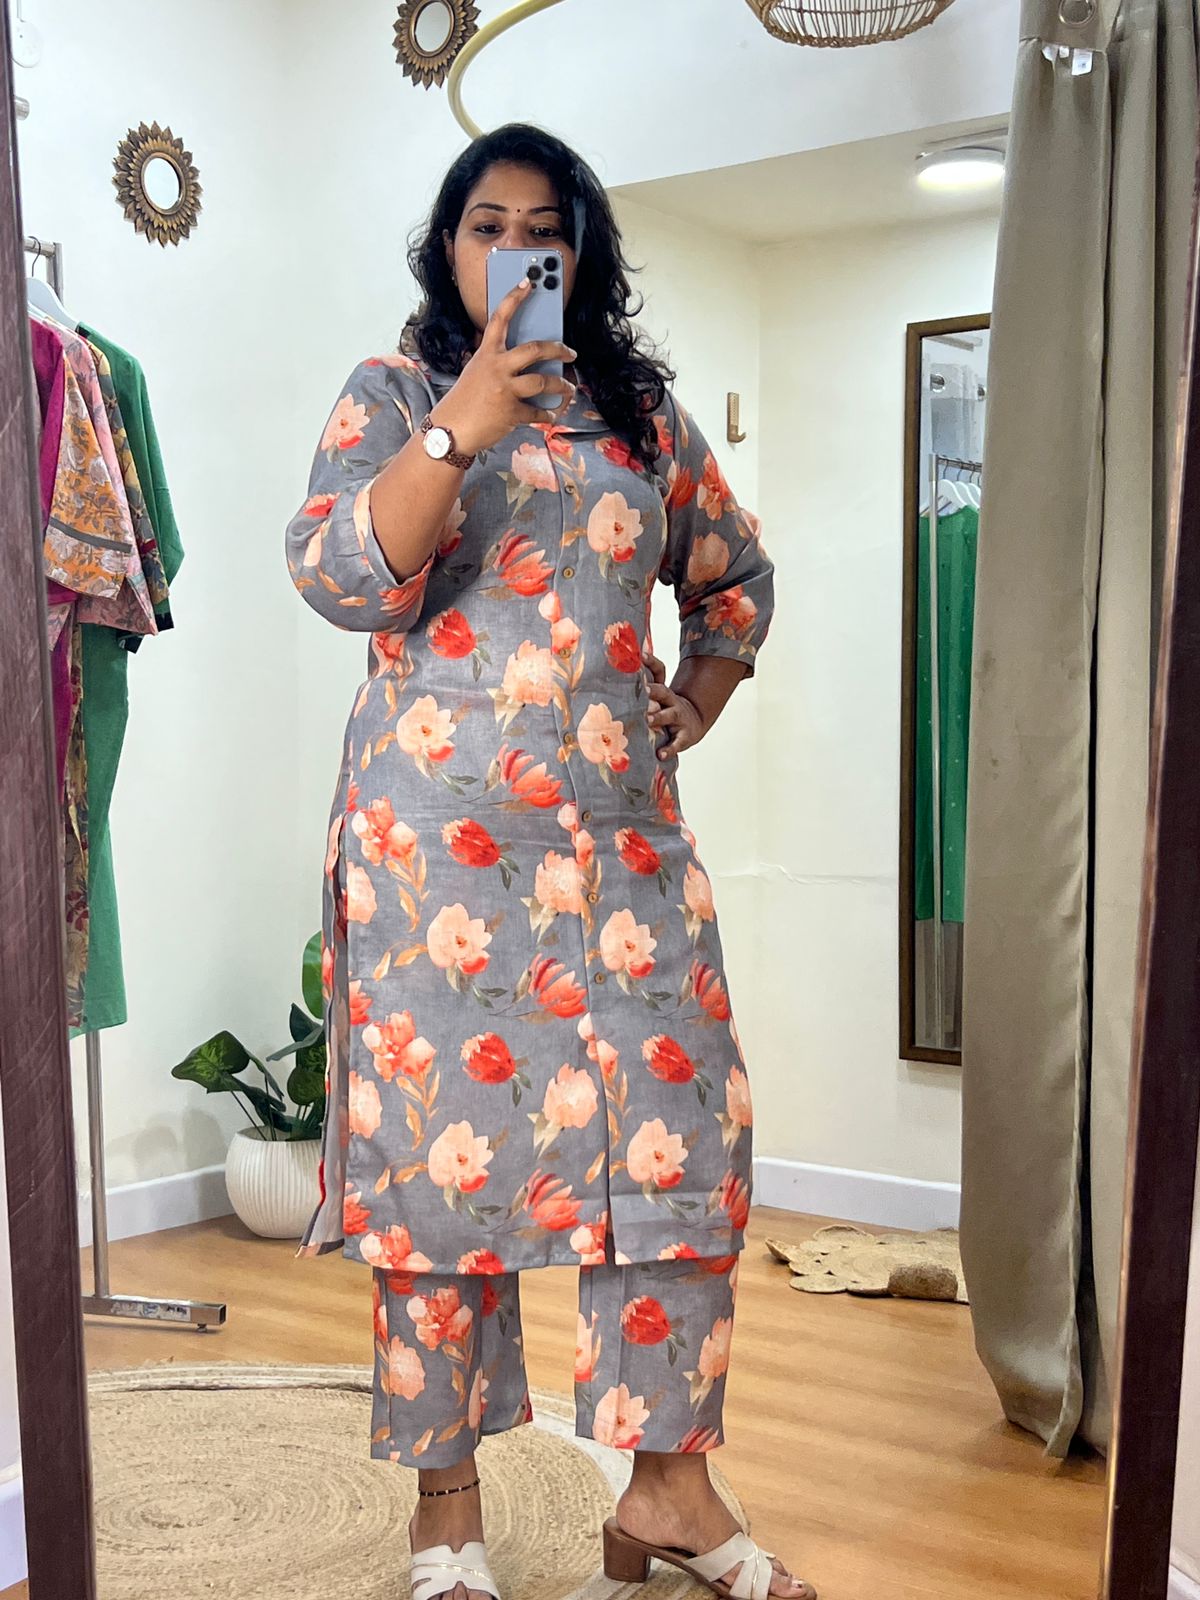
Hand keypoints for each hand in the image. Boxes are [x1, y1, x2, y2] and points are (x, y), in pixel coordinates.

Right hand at [432, 280, 576, 454]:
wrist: (451, 430)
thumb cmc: (464, 401)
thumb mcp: (476, 372)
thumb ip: (497, 363)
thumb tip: (526, 364)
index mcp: (486, 354)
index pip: (500, 318)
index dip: (514, 298)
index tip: (527, 283)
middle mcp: (497, 367)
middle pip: (535, 349)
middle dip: (558, 349)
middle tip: (570, 353)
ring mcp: (505, 389)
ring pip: (543, 381)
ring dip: (561, 386)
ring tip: (567, 388)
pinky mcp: (511, 412)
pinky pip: (537, 412)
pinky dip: (547, 414)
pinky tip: (551, 414)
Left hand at [644, 645, 704, 756]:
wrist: (692, 724)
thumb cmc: (666, 709)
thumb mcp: (657, 697)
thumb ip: (642, 687)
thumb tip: (620, 670)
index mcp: (663, 691)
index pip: (658, 673)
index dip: (651, 662)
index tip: (641, 655)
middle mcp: (671, 702)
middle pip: (663, 692)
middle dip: (652, 690)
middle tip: (642, 690)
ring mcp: (679, 719)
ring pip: (668, 715)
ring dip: (658, 717)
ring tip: (648, 720)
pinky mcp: (684, 737)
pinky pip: (677, 743)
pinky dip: (669, 749)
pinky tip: (660, 754)